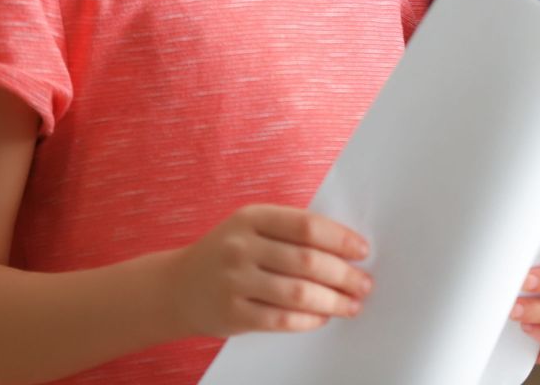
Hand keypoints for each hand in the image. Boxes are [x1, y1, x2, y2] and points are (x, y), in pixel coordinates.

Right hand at [167, 204, 371, 336]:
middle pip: (306, 261)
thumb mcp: (250, 229)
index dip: (341, 239)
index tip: (363, 251)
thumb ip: (290, 232)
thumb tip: (347, 249)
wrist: (174, 287)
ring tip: (352, 305)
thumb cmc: (228, 254)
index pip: (307, 226)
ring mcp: (233, 281)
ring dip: (333, 301)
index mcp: (251, 218)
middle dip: (344, 275)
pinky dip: (307, 320)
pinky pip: (280, 319)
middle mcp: (240, 247)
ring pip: (297, 293)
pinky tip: (322, 317)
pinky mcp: (231, 313)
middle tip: (365, 284)